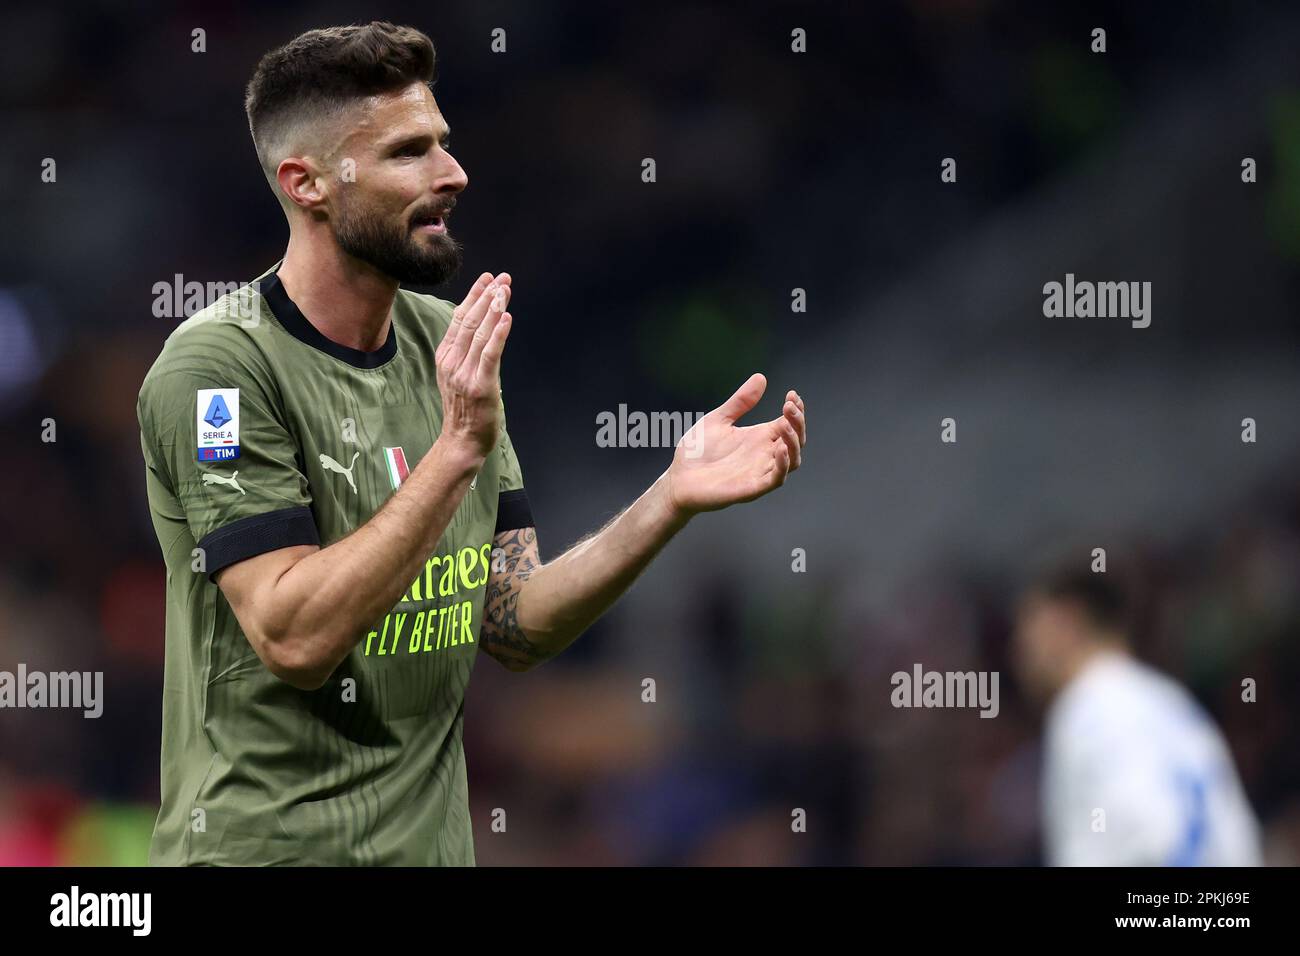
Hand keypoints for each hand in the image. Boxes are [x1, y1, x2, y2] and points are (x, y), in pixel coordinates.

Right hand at [436, 271, 512, 459]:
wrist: (462, 440)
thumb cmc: (465, 408)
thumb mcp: (458, 374)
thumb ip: (466, 352)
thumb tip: (483, 326)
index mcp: (445, 356)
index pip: (459, 318)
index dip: (474, 295)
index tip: (487, 278)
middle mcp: (452, 362)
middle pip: (469, 320)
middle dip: (487, 296)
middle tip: (502, 278)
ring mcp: (465, 374)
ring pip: (480, 333)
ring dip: (494, 309)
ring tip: (505, 290)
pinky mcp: (480, 386)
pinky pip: (490, 355)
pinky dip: (498, 334)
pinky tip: (506, 318)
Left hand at [665, 373, 804, 515]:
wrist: (678, 479)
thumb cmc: (697, 452)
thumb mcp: (719, 419)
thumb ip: (740, 402)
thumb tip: (761, 377)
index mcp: (759, 438)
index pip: (789, 423)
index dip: (796, 410)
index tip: (791, 394)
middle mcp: (764, 455)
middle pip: (795, 440)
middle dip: (798, 422)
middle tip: (789, 406)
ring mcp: (760, 472)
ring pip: (793, 461)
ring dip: (794, 442)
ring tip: (785, 424)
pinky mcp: (752, 488)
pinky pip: (776, 479)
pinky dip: (783, 465)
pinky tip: (780, 449)